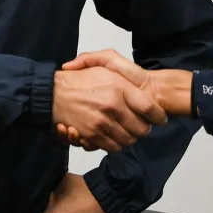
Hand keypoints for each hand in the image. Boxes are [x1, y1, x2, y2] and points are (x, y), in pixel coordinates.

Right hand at [56, 51, 193, 148]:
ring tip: (125, 131)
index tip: (159, 118)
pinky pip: (113, 147)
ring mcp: (102, 122)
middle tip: (139, 126)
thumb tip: (146, 93)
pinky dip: (115, 145)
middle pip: (142, 129)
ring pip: (128, 140)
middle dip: (143, 129)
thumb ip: (127, 75)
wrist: (53, 93)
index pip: (150, 108)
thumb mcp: (105, 65)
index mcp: (119, 87)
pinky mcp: (92, 135)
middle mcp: (113, 105)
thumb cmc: (80, 79)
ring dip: (129, 138)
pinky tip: (112, 135)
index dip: (158, 116)